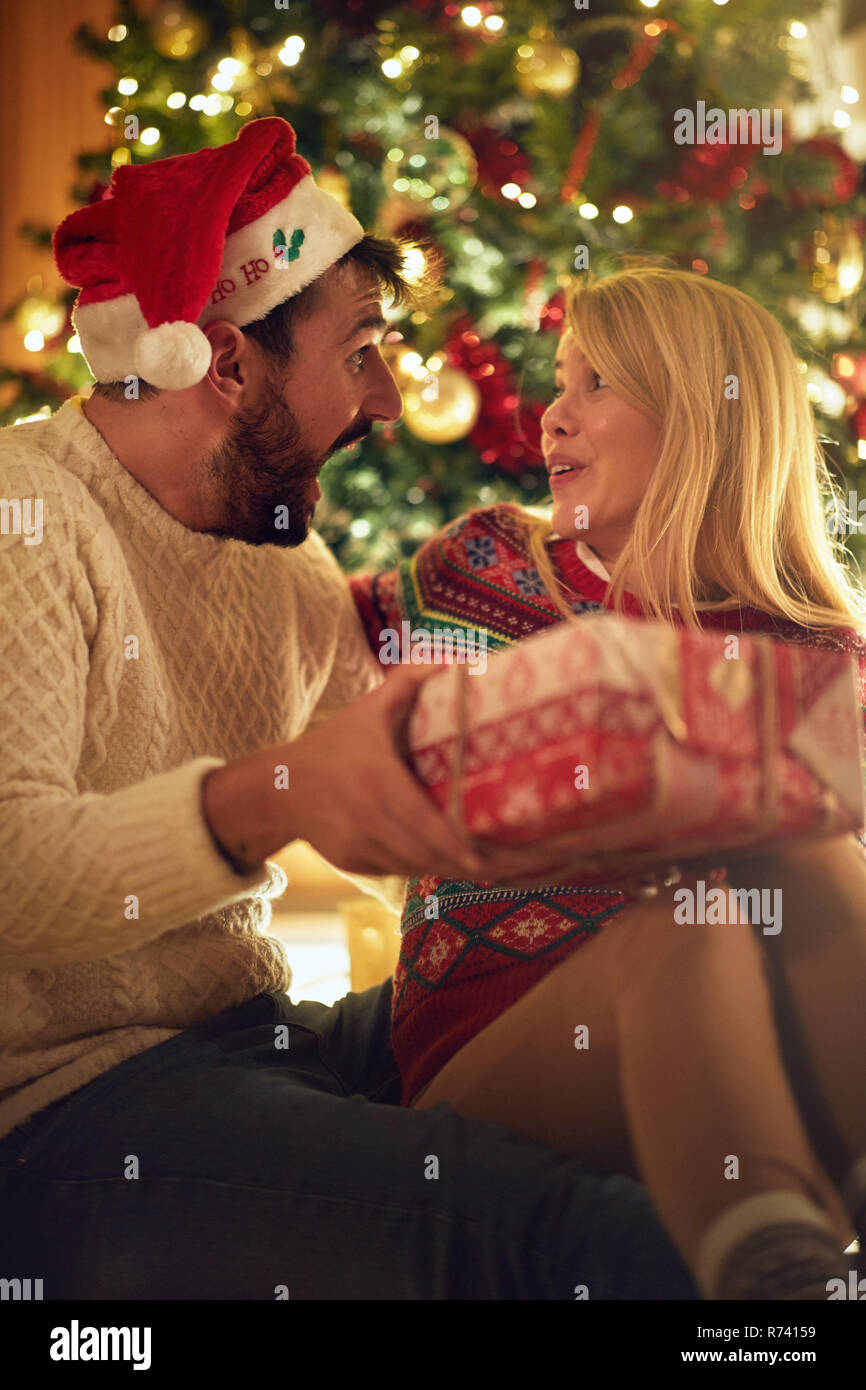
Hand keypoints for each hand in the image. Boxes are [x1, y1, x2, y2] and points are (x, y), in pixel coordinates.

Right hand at [280, 667, 580, 881]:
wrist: (277, 788)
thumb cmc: (332, 744)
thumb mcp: (370, 708)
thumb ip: (411, 681)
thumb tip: (459, 659)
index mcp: (379, 783)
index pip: (426, 826)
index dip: (460, 848)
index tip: (494, 857)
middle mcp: (370, 821)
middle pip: (430, 855)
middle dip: (474, 865)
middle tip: (518, 865)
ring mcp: (360, 848)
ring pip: (417, 867)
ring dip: (455, 870)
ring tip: (501, 869)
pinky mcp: (355, 864)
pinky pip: (400, 870)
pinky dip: (428, 868)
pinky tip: (459, 866)